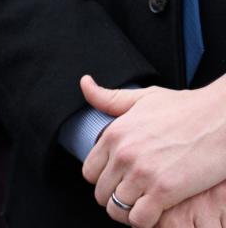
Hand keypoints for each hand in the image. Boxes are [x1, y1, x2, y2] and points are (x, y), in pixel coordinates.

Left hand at [83, 76, 225, 224]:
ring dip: (129, 212)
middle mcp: (123, 155)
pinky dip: (145, 221)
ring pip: (117, 209)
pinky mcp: (165, 191)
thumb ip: (110, 98)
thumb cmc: (188, 108)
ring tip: (143, 207)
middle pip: (102, 193)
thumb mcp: (143, 98)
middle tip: (134, 196)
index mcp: (114, 134)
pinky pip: (140, 219)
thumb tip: (85, 83)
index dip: (104, 179)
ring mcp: (142, 174)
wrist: (222, 119)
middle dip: (116, 197)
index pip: (90, 172)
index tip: (119, 181)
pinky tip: (156, 213)